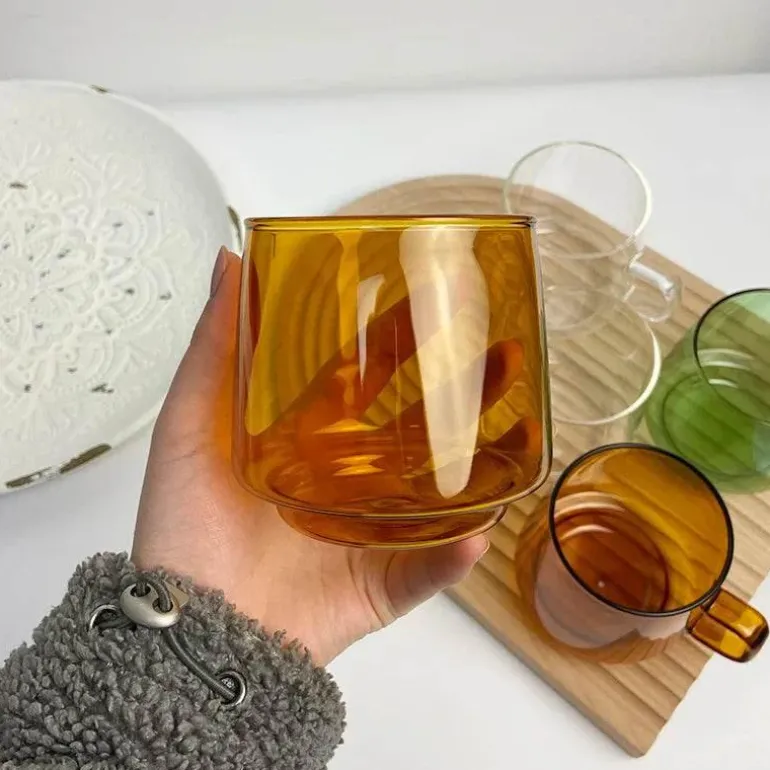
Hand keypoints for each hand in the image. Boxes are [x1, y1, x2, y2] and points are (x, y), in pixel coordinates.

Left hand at [132, 247, 486, 664]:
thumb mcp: (189, 430)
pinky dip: (453, 556)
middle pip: (412, 428)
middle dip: (459, 392)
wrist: (194, 632)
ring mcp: (367, 532)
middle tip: (499, 353)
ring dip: (478, 465)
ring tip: (520, 431)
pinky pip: (427, 569)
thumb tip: (228, 265)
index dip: (394, 341)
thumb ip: (213, 351)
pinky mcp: (379, 585)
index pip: (360, 378)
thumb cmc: (183, 530)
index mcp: (305, 440)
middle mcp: (344, 481)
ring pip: (435, 493)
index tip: (430, 303)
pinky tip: (478, 534)